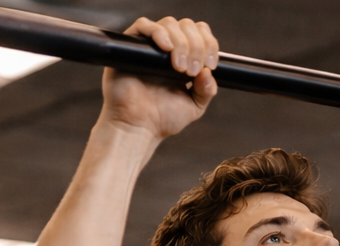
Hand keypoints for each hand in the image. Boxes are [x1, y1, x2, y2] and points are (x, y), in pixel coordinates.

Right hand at [99, 17, 219, 139]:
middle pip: (187, 26)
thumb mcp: (194, 106)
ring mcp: (149, 46)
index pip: (200, 34)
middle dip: (196, 45)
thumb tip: (208, 72)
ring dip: (181, 42)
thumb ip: (206, 90)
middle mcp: (167, 49)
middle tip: (191, 70)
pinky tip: (166, 49)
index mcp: (184, 58)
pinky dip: (158, 32)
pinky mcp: (130, 47)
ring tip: (179, 67)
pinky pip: (143, 25)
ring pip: (169, 23)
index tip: (209, 64)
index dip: (209, 44)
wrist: (137, 128)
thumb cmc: (162, 119)